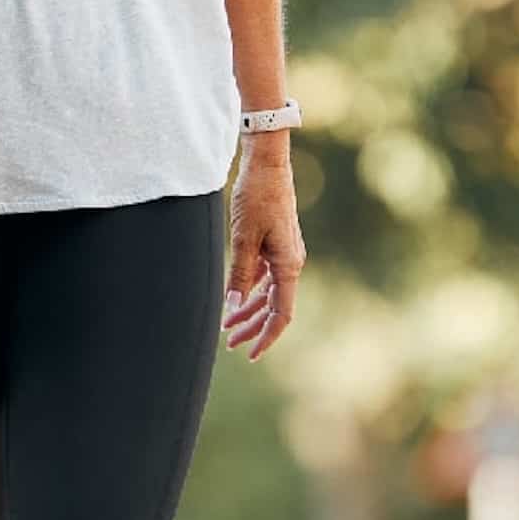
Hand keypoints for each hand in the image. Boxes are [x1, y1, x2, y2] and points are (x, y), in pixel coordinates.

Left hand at [223, 143, 305, 359]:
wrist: (267, 165)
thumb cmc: (257, 197)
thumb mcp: (244, 237)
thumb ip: (239, 274)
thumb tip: (231, 307)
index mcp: (288, 265)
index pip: (281, 314)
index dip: (267, 337)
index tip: (252, 354)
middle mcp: (291, 263)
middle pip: (274, 307)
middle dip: (253, 327)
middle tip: (230, 344)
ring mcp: (284, 254)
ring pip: (268, 293)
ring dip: (249, 310)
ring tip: (228, 326)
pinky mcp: (275, 244)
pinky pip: (265, 276)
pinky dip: (250, 290)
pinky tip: (235, 298)